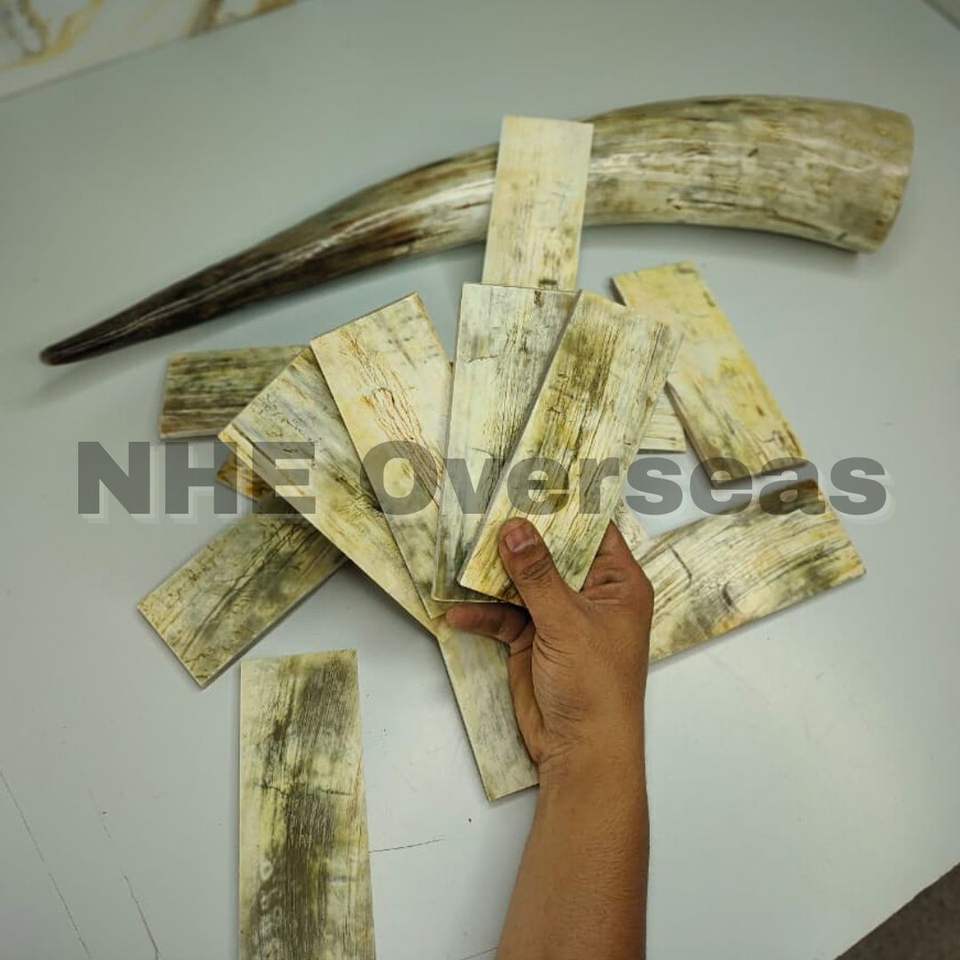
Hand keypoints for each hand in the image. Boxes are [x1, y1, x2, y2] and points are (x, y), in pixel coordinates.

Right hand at [446, 518, 652, 779]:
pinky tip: (456, 613)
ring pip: (521, 582)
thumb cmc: (596, 684)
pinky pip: (503, 616)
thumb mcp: (567, 622)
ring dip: (492, 574)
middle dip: (517, 536)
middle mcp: (589, 594)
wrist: (581, 750)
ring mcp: (558, 616)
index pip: (593, 531)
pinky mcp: (532, 639)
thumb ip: (537, 574)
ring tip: (458, 554)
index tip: (530, 478)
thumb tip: (514, 527)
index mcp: (617, 583)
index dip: (565, 506)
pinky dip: (481, 615)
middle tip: (482, 505)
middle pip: (550, 553)